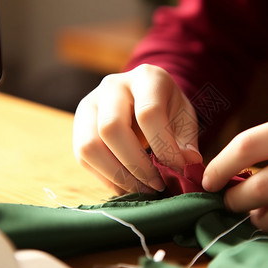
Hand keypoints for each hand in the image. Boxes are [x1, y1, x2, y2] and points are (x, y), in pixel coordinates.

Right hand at [73, 64, 201, 193]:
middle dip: (136, 165)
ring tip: (142, 189)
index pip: (148, 112)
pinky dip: (107, 178)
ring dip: (117, 175)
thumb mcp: (184, 117)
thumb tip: (188, 165)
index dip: (163, 146)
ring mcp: (90, 105)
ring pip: (89, 146)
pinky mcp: (79, 127)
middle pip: (111, 128)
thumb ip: (187, 141)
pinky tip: (128, 186)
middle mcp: (112, 86)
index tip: (178, 169)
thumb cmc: (167, 108)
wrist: (144, 97)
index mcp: (145, 77)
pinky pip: (83, 158)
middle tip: (157, 184)